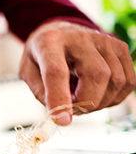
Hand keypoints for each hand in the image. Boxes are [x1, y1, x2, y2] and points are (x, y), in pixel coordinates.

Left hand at [19, 21, 135, 125]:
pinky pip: (128, 81)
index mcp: (49, 42)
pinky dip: (114, 97)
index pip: (56, 71)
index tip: (62, 121)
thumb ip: (41, 93)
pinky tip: (98, 94)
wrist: (59, 33)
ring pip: (116, 80)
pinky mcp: (120, 47)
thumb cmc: (41, 57)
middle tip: (73, 110)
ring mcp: (103, 40)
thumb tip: (63, 112)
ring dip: (101, 102)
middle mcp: (79, 37)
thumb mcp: (28, 72)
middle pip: (96, 74)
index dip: (60, 98)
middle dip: (88, 102)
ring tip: (82, 100)